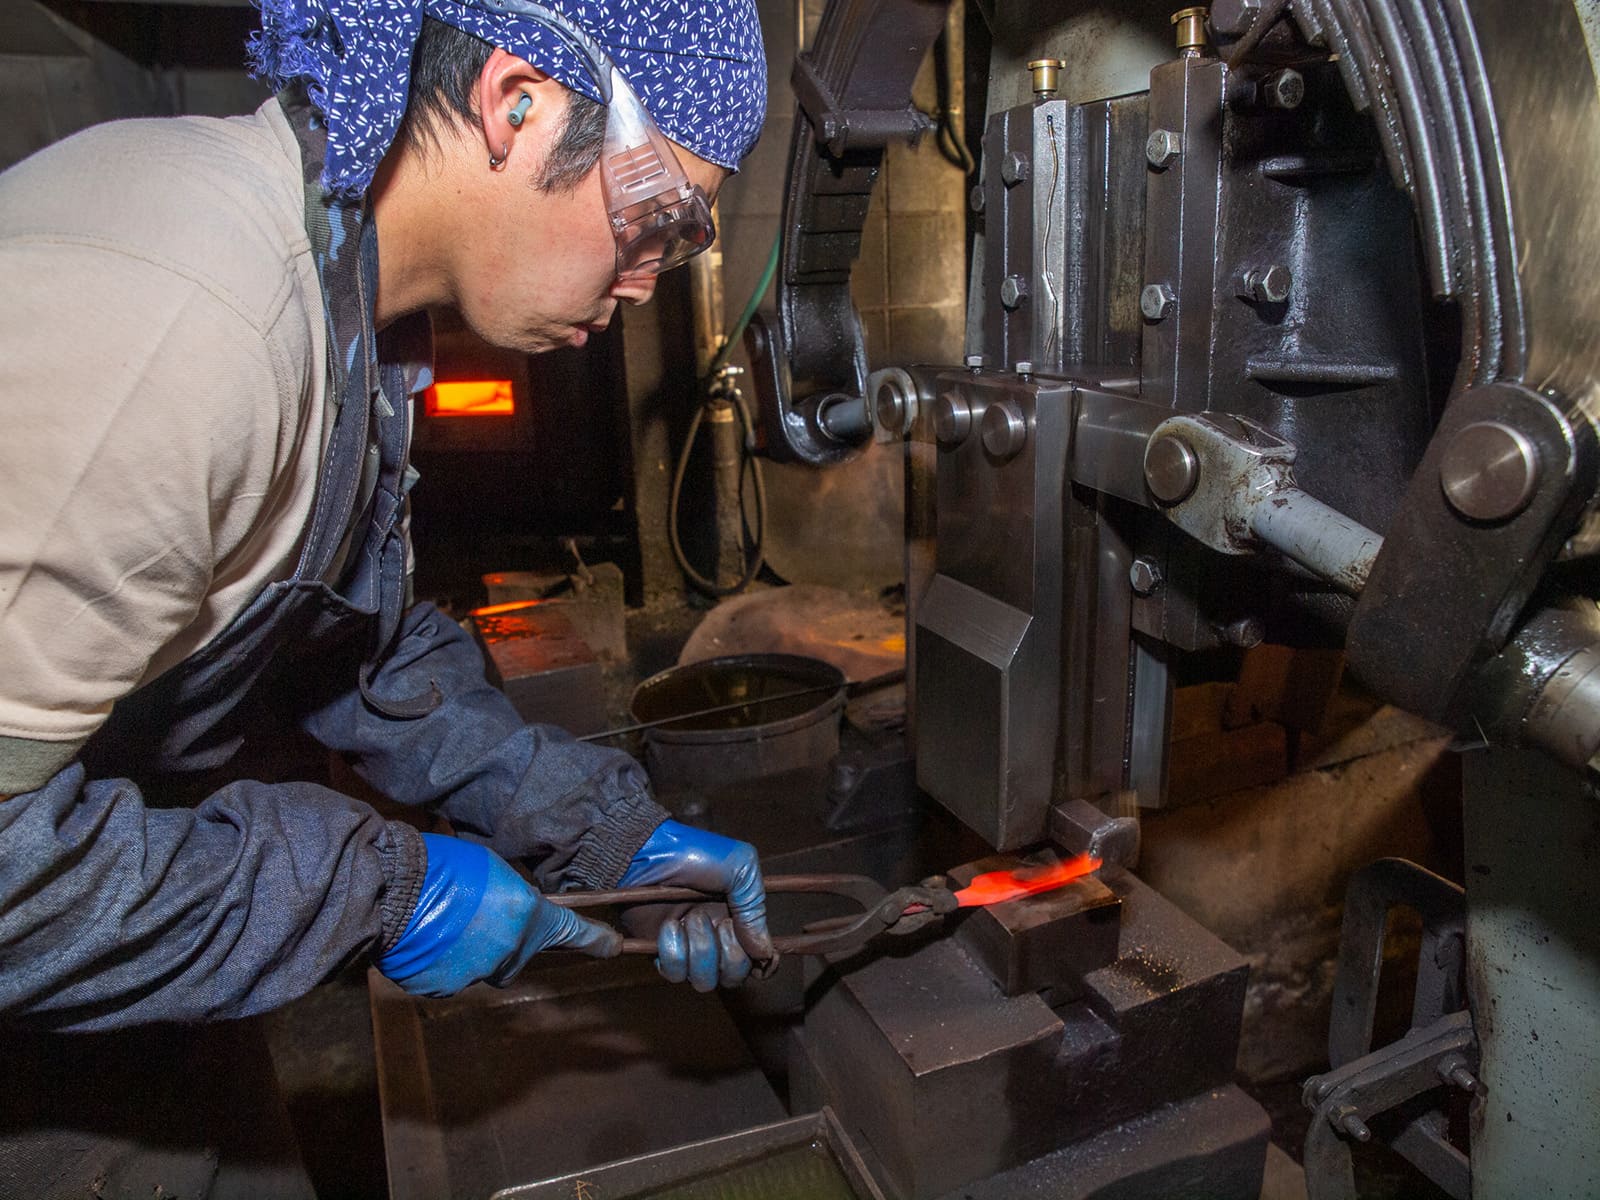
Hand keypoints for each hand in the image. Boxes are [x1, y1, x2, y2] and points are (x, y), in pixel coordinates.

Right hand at [377, 833, 619, 996]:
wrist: (394, 888)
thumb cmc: (444, 868)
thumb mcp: (494, 871)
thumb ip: (515, 900)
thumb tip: (515, 915)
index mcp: (527, 916)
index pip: (572, 932)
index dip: (596, 940)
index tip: (615, 946)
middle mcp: (510, 950)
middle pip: (516, 955)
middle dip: (502, 941)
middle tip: (474, 916)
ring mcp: (477, 973)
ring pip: (483, 967)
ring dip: (470, 951)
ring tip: (443, 921)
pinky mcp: (445, 988)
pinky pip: (451, 977)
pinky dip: (443, 963)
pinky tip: (427, 938)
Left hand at [618, 820, 771, 990]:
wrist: (647, 852)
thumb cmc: (693, 852)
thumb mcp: (739, 866)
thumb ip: (755, 909)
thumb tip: (764, 952)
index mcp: (739, 918)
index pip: (760, 958)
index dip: (765, 963)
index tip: (763, 956)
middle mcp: (716, 937)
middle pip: (735, 976)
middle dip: (730, 954)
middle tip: (719, 923)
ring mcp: (688, 947)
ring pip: (704, 981)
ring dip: (701, 951)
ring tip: (691, 918)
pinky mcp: (661, 951)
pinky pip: (674, 973)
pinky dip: (673, 952)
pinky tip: (669, 926)